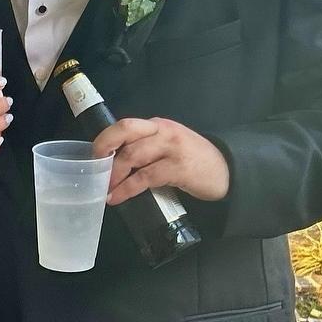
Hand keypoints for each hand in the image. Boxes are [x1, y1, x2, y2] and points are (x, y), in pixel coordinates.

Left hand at [93, 117, 229, 204]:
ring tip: (104, 189)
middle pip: (126, 131)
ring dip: (113, 174)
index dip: (106, 138)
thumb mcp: (168, 146)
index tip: (94, 156)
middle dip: (105, 148)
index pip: (125, 125)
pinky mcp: (178, 168)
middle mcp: (162, 131)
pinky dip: (127, 189)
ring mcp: (171, 148)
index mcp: (156, 126)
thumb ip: (146, 148)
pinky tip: (117, 197)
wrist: (227, 172)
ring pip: (133, 155)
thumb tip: (113, 161)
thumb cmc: (192, 160)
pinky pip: (145, 177)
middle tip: (95, 169)